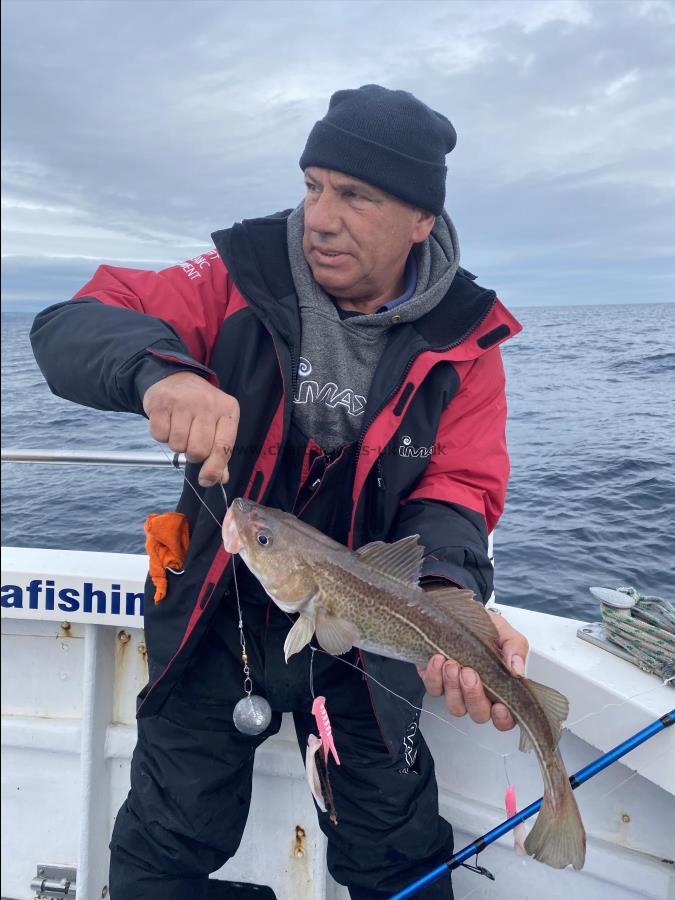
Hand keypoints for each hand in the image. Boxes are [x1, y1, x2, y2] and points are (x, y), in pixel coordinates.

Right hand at [142, 371, 239, 486]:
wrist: (176, 378)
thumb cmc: (201, 407)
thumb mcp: (218, 423)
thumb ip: (220, 452)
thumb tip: (220, 479)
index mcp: (227, 410)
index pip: (223, 447)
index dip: (214, 469)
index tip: (205, 480)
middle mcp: (207, 404)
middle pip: (198, 450)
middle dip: (192, 454)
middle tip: (191, 443)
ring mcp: (183, 401)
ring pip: (177, 445)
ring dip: (176, 444)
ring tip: (179, 429)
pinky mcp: (161, 402)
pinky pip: (159, 436)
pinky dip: (161, 435)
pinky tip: (167, 422)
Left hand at [418, 612, 528, 730]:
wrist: (459, 612)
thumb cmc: (484, 627)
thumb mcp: (506, 633)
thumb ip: (515, 649)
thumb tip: (517, 669)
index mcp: (500, 688)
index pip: (505, 718)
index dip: (503, 718)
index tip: (499, 705)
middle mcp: (478, 694)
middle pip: (479, 714)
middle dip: (474, 695)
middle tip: (470, 673)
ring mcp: (456, 690)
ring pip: (455, 706)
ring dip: (453, 686)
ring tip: (452, 664)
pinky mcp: (436, 681)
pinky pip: (434, 689)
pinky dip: (434, 675)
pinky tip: (438, 659)